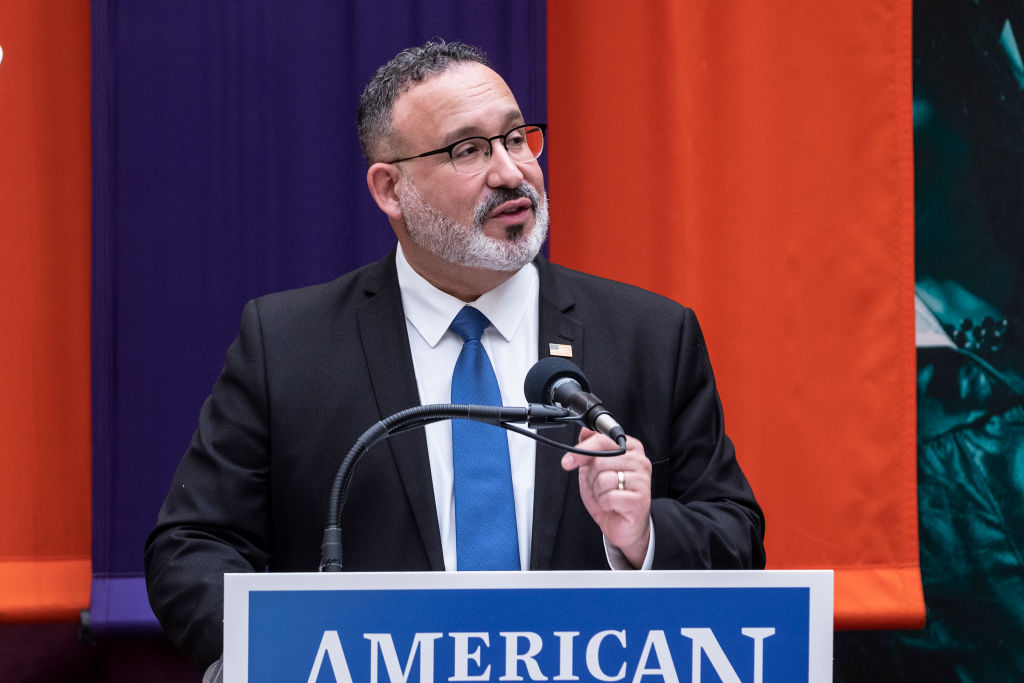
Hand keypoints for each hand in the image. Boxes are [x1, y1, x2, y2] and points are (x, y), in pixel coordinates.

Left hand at [561, 428, 651, 567]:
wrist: (624, 524)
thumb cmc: (611, 495)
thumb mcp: (594, 469)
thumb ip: (590, 449)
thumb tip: (585, 430)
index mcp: (630, 448)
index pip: (602, 440)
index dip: (581, 451)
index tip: (568, 461)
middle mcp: (640, 461)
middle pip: (600, 461)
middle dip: (591, 478)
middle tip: (599, 487)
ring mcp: (642, 480)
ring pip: (604, 479)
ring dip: (598, 492)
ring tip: (607, 496)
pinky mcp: (640, 499)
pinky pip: (610, 497)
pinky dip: (604, 503)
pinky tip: (612, 505)